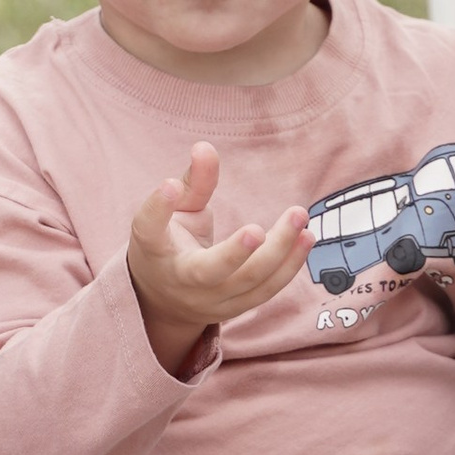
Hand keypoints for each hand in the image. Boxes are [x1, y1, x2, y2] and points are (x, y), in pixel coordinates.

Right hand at [127, 140, 307, 373]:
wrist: (164, 300)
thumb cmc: (168, 244)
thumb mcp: (174, 212)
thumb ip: (193, 182)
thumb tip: (205, 147)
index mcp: (154, 251)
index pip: (148, 230)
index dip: (158, 207)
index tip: (169, 183)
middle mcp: (180, 280)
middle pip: (209, 271)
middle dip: (237, 252)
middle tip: (259, 228)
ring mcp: (210, 300)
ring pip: (249, 282)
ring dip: (279, 253)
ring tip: (300, 220)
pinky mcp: (236, 308)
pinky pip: (268, 290)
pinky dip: (290, 266)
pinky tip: (306, 238)